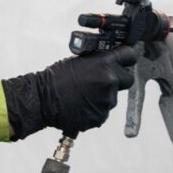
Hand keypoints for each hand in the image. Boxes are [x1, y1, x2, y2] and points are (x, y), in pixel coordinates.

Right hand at [1, 46, 137, 139]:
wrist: (42, 100)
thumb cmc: (56, 77)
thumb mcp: (80, 60)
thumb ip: (99, 61)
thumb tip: (110, 59)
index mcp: (105, 63)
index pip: (130, 55)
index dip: (127, 58)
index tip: (125, 60)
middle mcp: (110, 80)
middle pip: (127, 80)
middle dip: (119, 80)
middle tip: (102, 81)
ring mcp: (107, 100)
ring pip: (112, 98)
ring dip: (102, 96)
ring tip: (83, 95)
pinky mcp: (101, 116)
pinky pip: (103, 111)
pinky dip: (95, 109)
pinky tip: (81, 105)